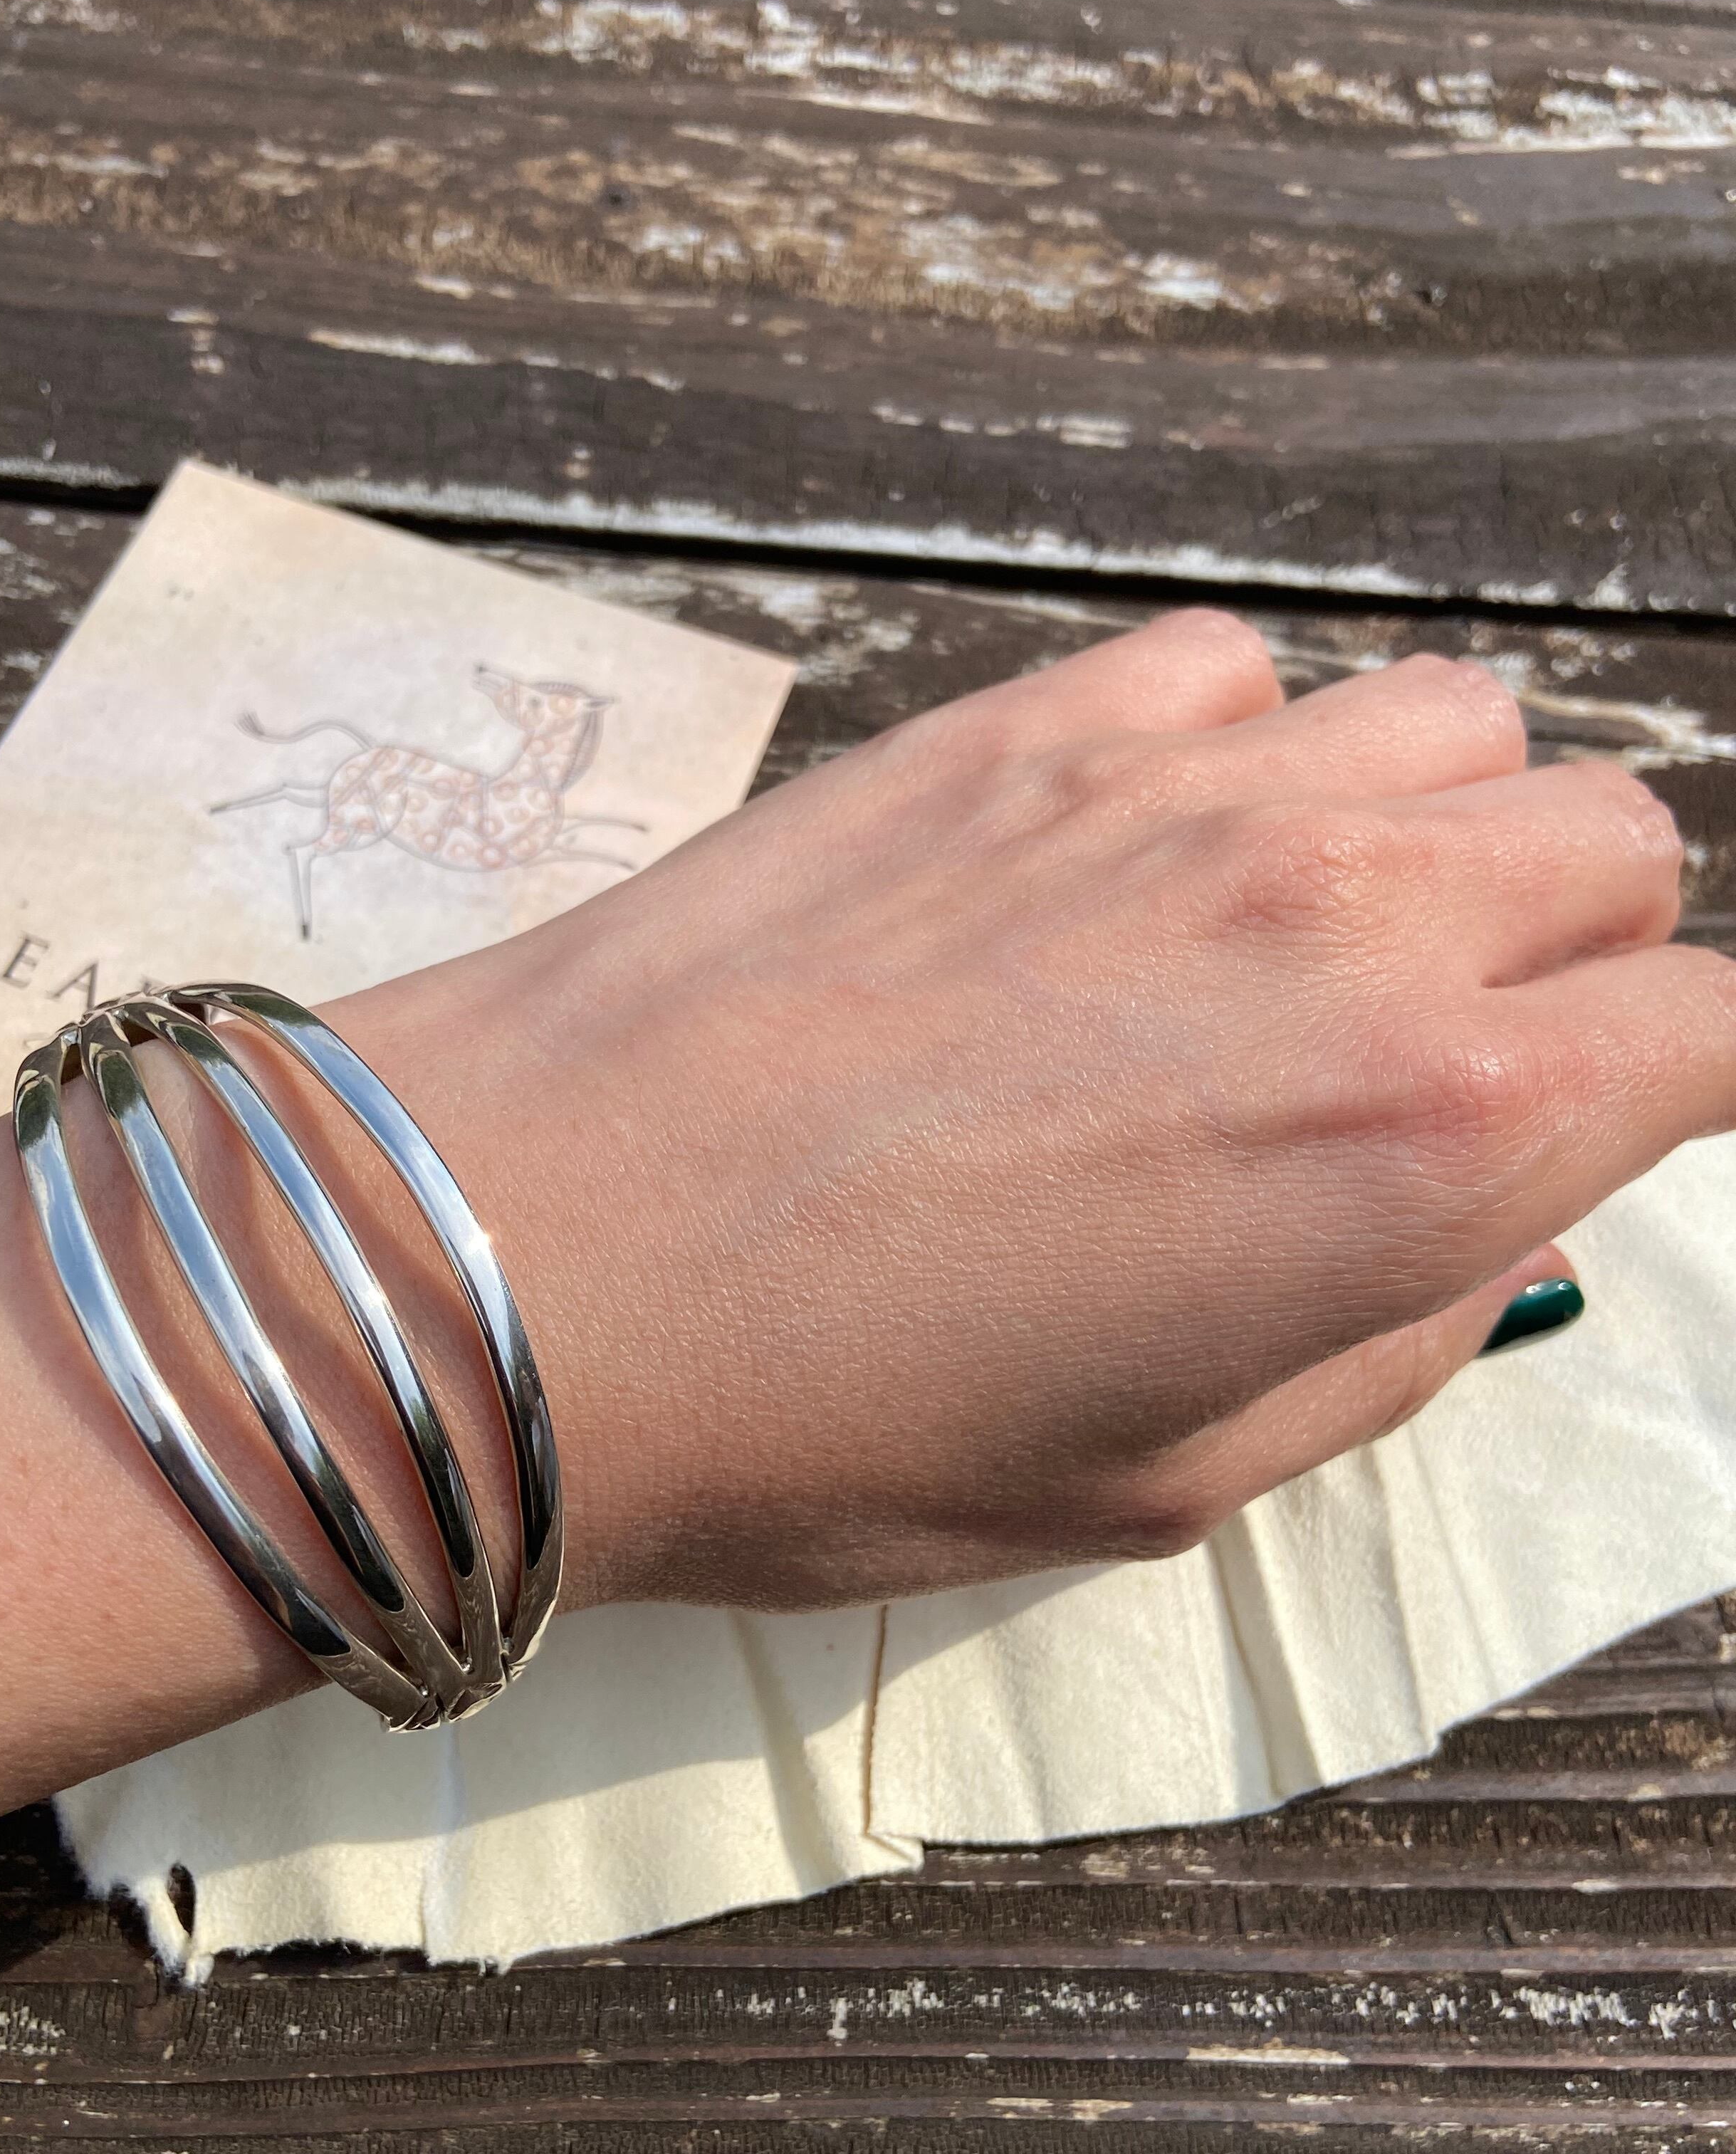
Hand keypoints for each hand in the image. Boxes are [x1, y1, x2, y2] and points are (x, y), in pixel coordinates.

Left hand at [336, 610, 1728, 1612]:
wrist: (536, 1263)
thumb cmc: (838, 1428)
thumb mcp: (1174, 1482)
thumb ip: (1397, 1332)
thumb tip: (1493, 1220)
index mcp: (1434, 1135)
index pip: (1724, 1030)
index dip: (1690, 1084)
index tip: (1613, 1122)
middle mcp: (1354, 916)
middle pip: (1611, 845)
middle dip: (1568, 957)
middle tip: (1429, 1062)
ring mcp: (1188, 784)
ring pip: (1453, 726)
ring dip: (1427, 833)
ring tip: (1285, 950)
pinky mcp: (1025, 714)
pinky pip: (1238, 671)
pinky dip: (1241, 752)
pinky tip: (1124, 862)